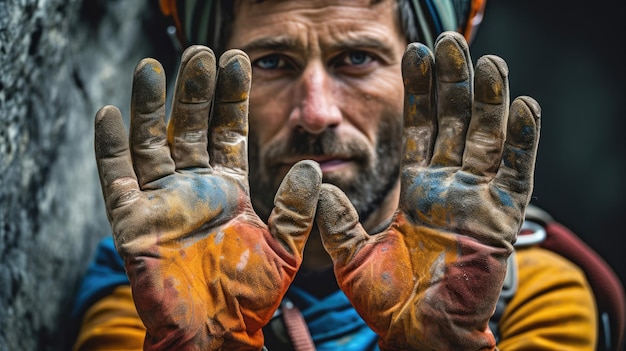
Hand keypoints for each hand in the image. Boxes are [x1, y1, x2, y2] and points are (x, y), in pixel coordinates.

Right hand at [94, 46, 321, 349]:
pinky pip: (117, 179)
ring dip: (151, 107)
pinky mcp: (133, 221)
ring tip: (154, 68)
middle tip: (200, 52)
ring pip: (152, 144)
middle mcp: (194, 188)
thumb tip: (312, 167)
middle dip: (195, 91)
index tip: (237, 60)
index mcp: (229, 188)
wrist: (216, 332)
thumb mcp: (283, 247)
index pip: (229, 132)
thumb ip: (296, 209)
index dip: (232, 98)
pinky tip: (111, 114)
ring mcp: (162, 201)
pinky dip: (111, 148)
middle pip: (191, 128)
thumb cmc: (249, 295)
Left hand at [315, 31, 539, 349]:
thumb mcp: (351, 254)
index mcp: (415, 189)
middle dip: (453, 84)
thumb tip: (314, 183)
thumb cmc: (386, 299)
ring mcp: (477, 201)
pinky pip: (515, 177)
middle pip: (455, 125)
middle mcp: (448, 187)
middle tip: (451, 43)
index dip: (419, 94)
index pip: (419, 130)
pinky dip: (522, 145)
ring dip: (489, 102)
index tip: (416, 55)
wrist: (417, 334)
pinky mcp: (500, 222)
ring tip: (487, 63)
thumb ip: (337, 219)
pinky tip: (523, 109)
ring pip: (487, 141)